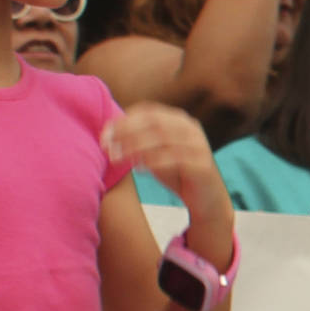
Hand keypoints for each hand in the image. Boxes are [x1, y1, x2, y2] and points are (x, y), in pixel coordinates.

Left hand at [103, 105, 232, 239]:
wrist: (206, 199)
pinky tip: (139, 169)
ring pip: (163, 138)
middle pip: (154, 122)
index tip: (104, 136)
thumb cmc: (176, 173)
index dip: (123, 121)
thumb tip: (108, 133)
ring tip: (117, 158)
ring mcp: (199, 145)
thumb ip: (138, 140)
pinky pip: (176, 159)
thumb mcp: (155, 152)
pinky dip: (154, 162)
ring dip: (135, 147)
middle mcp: (190, 128)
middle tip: (107, 147)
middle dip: (126, 132)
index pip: (148, 111)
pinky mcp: (203, 165)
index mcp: (178, 119)